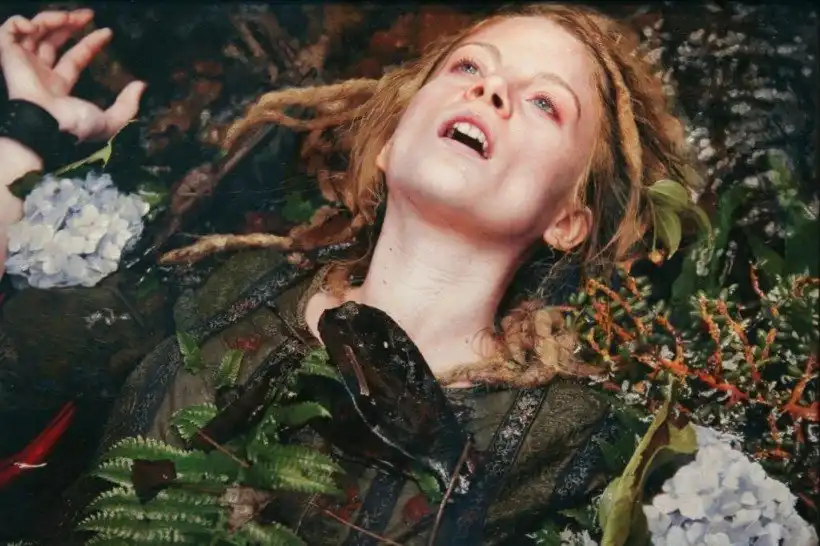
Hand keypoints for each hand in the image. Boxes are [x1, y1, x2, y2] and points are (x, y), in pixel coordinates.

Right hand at [0, 9, 145, 141]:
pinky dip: (21, 22)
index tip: (107, 32)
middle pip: (53, 40)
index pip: (76, 57)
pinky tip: (37, 26)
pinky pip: (8, 30)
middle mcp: (40, 73)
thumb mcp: (111, 121)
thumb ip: (128, 105)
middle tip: (87, 15)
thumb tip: (141, 86)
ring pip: (34, 32)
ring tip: (68, 18)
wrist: (45, 126)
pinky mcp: (9, 56)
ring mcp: (24, 64)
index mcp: (60, 86)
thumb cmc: (74, 127)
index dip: (91, 43)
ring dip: (51, 19)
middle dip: (70, 24)